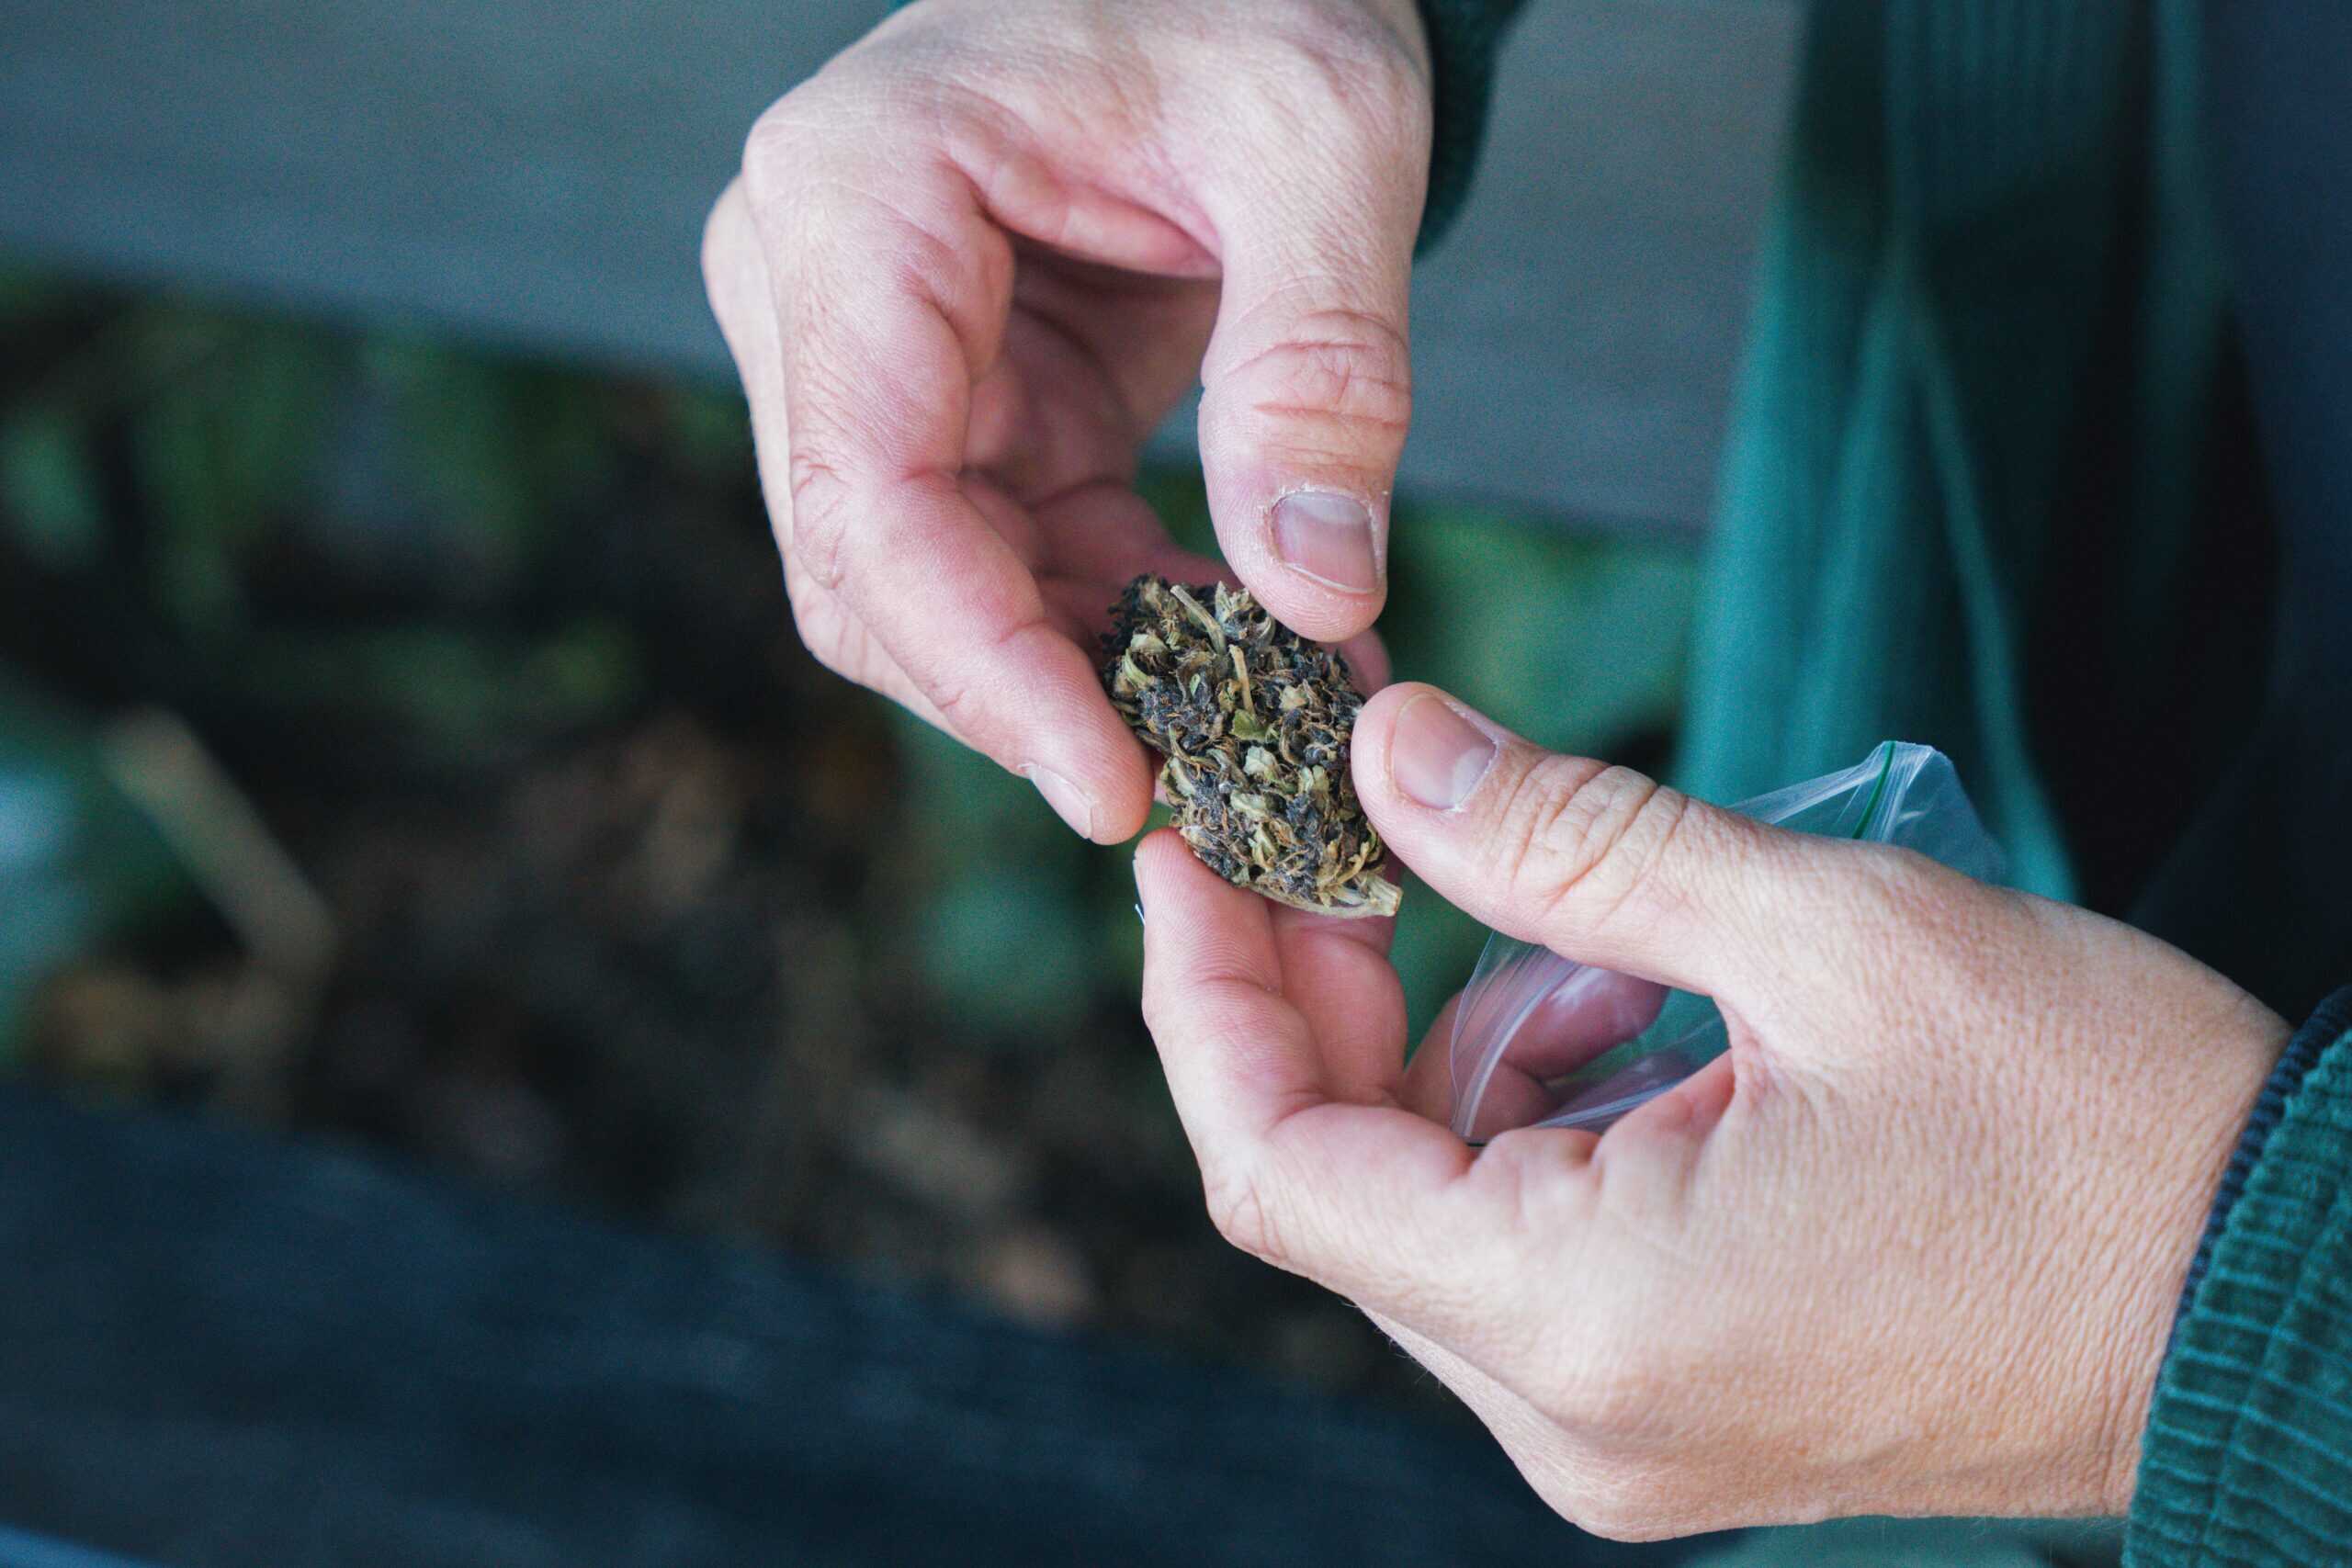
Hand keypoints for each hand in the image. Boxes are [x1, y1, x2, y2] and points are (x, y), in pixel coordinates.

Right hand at [702, 0, 1429, 839]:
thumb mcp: (1325, 143)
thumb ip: (1319, 364)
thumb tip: (1312, 599)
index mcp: (861, 197)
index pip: (870, 495)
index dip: (983, 667)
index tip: (1113, 786)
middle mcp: (817, 280)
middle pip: (872, 573)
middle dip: (1030, 693)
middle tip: (1202, 784)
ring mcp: (866, 345)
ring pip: (928, 590)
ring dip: (1080, 671)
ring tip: (1251, 713)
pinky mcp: (946, 396)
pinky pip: (1003, 557)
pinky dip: (1110, 622)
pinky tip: (1238, 646)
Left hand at [1135, 682, 2287, 1537]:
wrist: (2291, 1291)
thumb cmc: (2104, 1124)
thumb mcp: (1830, 930)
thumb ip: (1572, 841)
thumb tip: (1389, 754)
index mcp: (1589, 1316)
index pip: (1277, 1164)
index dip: (1207, 993)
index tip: (1190, 849)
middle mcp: (1574, 1417)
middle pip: (1337, 1185)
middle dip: (1329, 996)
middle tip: (1368, 827)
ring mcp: (1621, 1433)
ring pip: (1425, 1210)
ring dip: (1453, 1046)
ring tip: (1590, 936)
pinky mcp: (1673, 1411)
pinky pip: (1520, 1252)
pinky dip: (1532, 1115)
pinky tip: (1638, 1024)